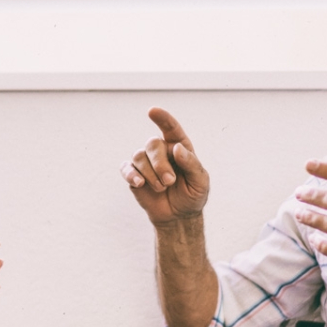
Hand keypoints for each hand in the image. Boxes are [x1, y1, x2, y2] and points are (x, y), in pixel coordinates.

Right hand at [120, 107, 209, 225]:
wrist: (179, 216)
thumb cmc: (192, 195)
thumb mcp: (200, 181)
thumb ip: (191, 163)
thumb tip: (175, 147)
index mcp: (179, 147)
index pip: (171, 129)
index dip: (163, 119)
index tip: (152, 111)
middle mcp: (161, 151)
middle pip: (152, 144)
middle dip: (160, 163)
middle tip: (169, 181)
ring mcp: (146, 163)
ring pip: (139, 156)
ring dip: (150, 174)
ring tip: (161, 188)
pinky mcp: (134, 175)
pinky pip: (126, 168)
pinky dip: (131, 174)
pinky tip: (139, 183)